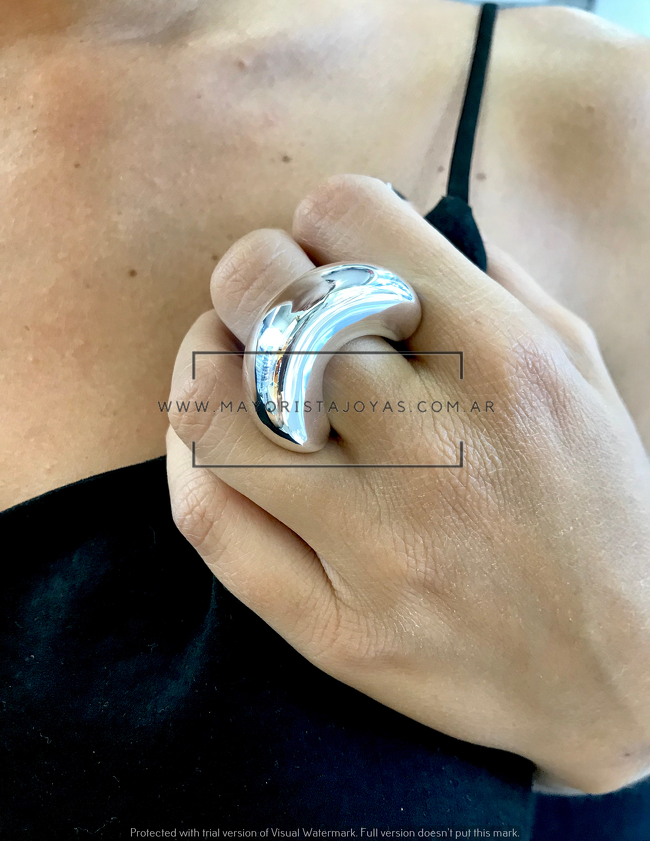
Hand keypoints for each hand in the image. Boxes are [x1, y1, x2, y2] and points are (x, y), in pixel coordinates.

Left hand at [166, 175, 649, 794]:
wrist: (621, 675)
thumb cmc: (600, 510)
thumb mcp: (582, 373)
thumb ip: (496, 285)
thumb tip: (404, 225)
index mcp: (506, 366)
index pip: (354, 221)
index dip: (324, 215)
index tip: (326, 247)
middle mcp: (436, 448)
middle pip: (269, 301)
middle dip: (248, 272)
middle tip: (263, 295)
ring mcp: (378, 548)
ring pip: (213, 413)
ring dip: (202, 360)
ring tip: (230, 359)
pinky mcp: (337, 630)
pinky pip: (211, 524)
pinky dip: (187, 460)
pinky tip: (214, 440)